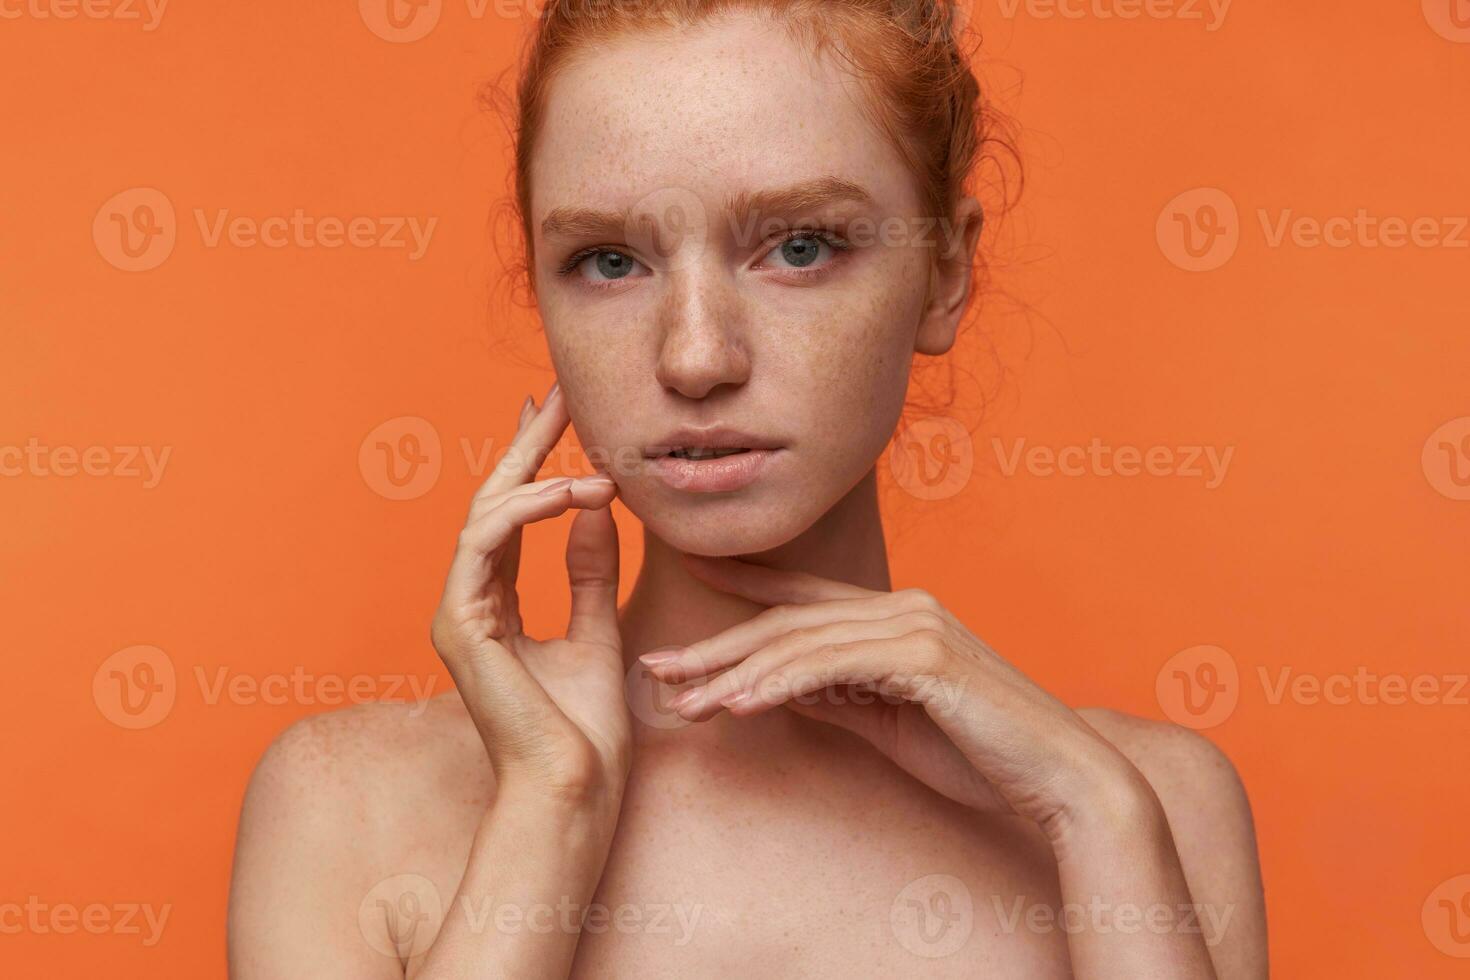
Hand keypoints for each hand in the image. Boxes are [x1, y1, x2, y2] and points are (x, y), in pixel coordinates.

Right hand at [430, 382, 628, 808]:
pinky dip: (526, 511)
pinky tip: (569, 492)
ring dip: (540, 478)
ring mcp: (458, 613)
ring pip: (484, 516)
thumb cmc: (585, 728)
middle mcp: (471, 602)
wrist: (574, 787)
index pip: (511, 517)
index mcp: (498, 605)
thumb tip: (596, 506)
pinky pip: (484, 543)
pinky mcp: (459, 623)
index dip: (531, 463)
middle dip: (525, 446)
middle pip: (492, 504)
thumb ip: (590, 569)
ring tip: (597, 467)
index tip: (554, 414)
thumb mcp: (598, 627)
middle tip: (555, 395)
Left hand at [641, 556, 1144, 836]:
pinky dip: (777, 683)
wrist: (1059, 780)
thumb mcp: (889, 721)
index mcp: (897, 615)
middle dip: (716, 647)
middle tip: (656, 668)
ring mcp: (915, 625)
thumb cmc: (979, 754)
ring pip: (800, 641)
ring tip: (680, 699)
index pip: (805, 595)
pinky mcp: (925, 657)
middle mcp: (903, 606)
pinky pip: (831, 666)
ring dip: (732, 672)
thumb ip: (836, 694)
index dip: (745, 582)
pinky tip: (735, 704)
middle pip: (787, 621)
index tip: (690, 575)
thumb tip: (773, 684)